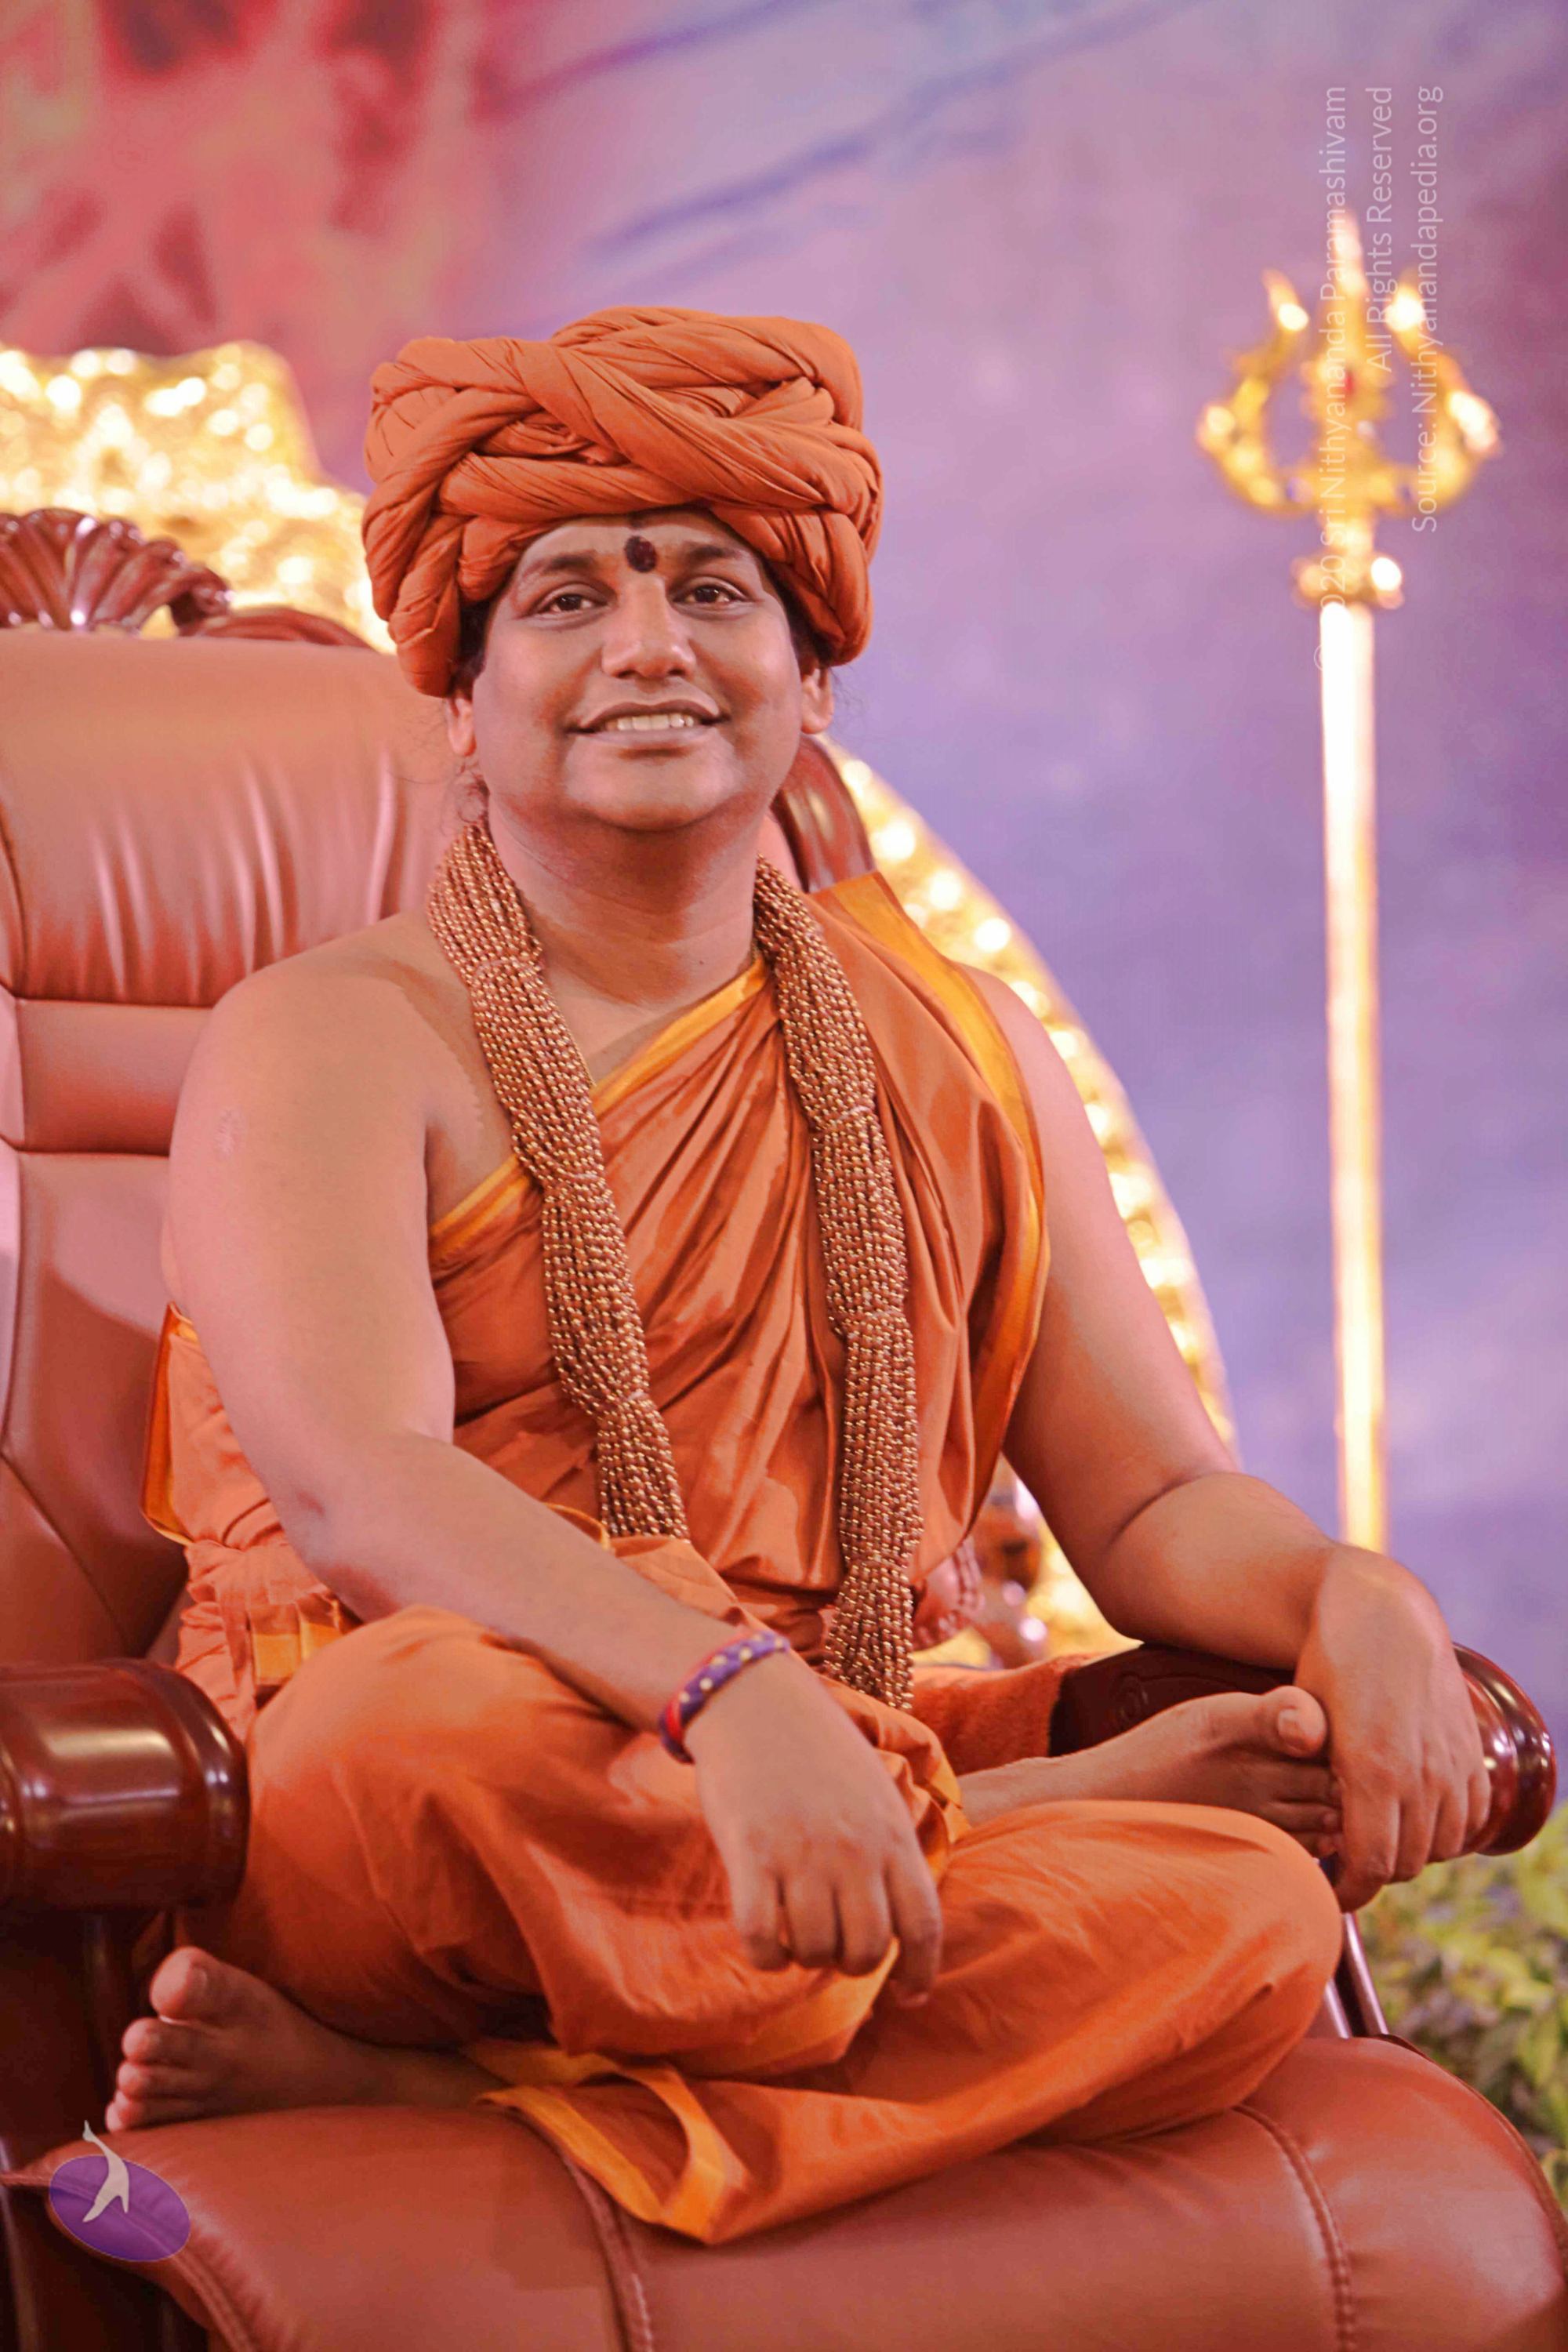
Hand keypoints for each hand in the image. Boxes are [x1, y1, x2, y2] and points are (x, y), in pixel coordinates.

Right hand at [685, 1653, 943, 1999]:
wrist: (754, 1700)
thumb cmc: (817, 1749)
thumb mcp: (875, 1790)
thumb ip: (890, 1850)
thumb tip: (903, 1921)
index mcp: (892, 1833)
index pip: (923, 1925)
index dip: (920, 1972)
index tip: (911, 1995)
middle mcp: (854, 1850)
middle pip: (866, 1950)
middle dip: (850, 1962)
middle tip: (831, 1946)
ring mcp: (802, 1853)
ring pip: (815, 1951)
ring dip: (804, 1956)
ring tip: (793, 1931)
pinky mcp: (751, 1854)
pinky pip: (763, 1940)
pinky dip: (766, 1957)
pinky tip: (765, 1942)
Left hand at [1293, 1549, 1491, 1912]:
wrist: (1380, 1614)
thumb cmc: (1325, 1667)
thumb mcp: (1299, 1718)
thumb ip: (1303, 1775)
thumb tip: (1308, 1835)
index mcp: (1371, 1772)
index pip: (1371, 1867)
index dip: (1350, 1892)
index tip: (1330, 1892)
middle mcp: (1420, 1774)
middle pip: (1406, 1864)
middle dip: (1375, 1873)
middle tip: (1348, 1863)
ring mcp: (1451, 1763)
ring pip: (1442, 1847)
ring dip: (1412, 1852)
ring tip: (1378, 1838)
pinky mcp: (1470, 1751)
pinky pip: (1470, 1818)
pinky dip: (1447, 1830)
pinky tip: (1415, 1817)